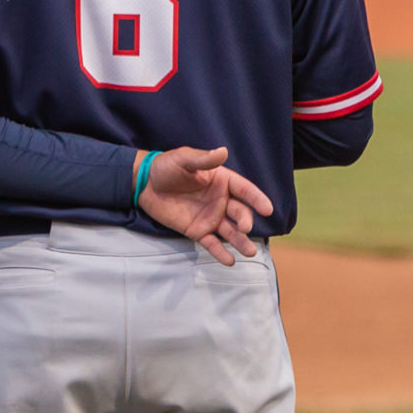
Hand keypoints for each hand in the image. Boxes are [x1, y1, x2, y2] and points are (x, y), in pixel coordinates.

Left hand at [139, 147, 275, 265]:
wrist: (144, 184)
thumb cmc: (166, 167)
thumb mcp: (184, 159)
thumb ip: (203, 159)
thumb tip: (223, 151)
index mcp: (222, 181)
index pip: (245, 190)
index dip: (257, 199)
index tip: (267, 209)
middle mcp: (221, 201)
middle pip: (240, 213)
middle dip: (245, 221)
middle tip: (245, 228)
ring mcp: (210, 218)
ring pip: (230, 232)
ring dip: (240, 242)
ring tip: (249, 252)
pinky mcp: (198, 231)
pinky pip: (212, 244)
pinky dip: (221, 253)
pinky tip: (230, 261)